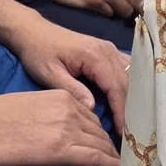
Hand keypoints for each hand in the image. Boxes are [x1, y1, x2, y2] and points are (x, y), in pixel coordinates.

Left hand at [0, 9, 130, 135]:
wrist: (33, 32)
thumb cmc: (38, 52)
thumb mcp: (50, 74)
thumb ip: (72, 90)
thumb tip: (92, 109)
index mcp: (94, 55)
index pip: (116, 86)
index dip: (121, 110)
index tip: (122, 132)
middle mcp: (107, 50)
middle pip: (128, 81)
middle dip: (130, 107)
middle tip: (130, 132)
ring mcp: (109, 49)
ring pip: (130, 75)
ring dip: (132, 97)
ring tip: (131, 120)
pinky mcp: (106, 51)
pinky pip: (125, 69)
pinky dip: (129, 85)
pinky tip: (128, 101)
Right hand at [0, 89, 120, 165]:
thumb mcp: (28, 107)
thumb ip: (49, 116)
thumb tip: (54, 133)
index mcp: (61, 97)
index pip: (92, 118)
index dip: (102, 136)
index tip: (109, 148)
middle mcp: (70, 109)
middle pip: (100, 131)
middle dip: (111, 148)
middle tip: (122, 163)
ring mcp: (67, 128)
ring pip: (102, 145)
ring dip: (113, 159)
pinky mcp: (60, 149)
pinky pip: (95, 159)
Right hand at [45, 0, 147, 18]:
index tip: (143, 6)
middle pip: (139, 3)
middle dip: (134, 9)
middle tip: (126, 10)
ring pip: (126, 12)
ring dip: (119, 12)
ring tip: (108, 6)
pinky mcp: (96, 2)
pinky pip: (110, 15)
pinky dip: (106, 13)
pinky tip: (97, 7)